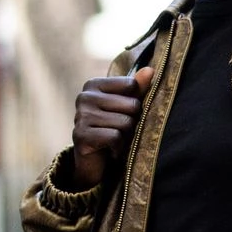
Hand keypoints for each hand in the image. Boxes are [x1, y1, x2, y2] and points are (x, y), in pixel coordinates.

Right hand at [70, 66, 152, 187]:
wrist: (94, 162)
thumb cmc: (113, 129)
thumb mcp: (126, 107)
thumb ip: (138, 88)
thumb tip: (151, 69)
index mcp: (93, 85)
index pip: (131, 85)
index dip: (135, 103)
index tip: (122, 114)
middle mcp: (84, 97)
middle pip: (131, 105)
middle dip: (132, 122)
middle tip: (119, 130)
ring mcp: (80, 116)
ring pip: (125, 123)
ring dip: (125, 137)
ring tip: (114, 140)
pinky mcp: (81, 136)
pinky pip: (115, 137)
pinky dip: (118, 147)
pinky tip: (110, 149)